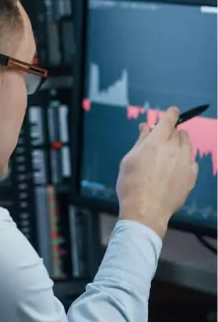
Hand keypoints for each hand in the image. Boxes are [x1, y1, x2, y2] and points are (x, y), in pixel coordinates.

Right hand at [116, 107, 198, 238]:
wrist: (145, 210)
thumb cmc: (132, 185)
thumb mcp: (129, 160)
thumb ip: (140, 142)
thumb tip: (146, 128)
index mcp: (156, 143)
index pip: (168, 121)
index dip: (171, 114)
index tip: (173, 110)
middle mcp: (173, 150)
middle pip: (178, 132)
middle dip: (172, 131)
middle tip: (163, 137)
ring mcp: (185, 164)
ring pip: (188, 146)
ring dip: (181, 143)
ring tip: (171, 150)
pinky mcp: (191, 178)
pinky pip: (191, 162)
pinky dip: (185, 160)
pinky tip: (176, 167)